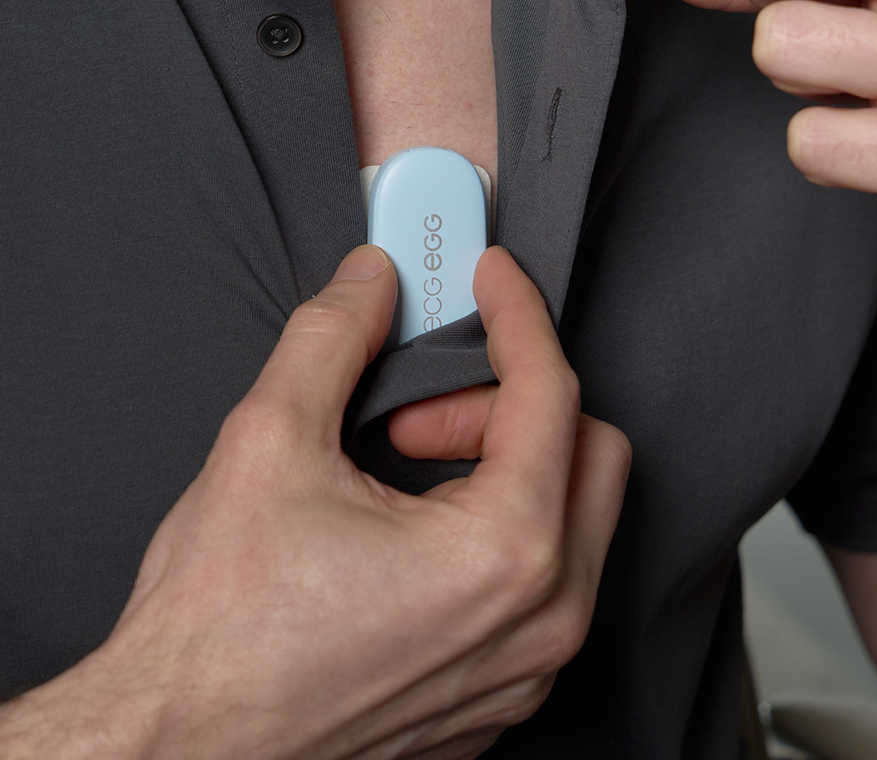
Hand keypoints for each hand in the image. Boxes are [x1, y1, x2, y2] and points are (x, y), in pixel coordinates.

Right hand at [2, 244, 629, 759]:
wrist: (171, 752)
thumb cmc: (216, 632)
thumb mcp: (269, 443)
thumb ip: (334, 337)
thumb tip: (372, 281)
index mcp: (502, 554)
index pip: (551, 391)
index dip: (517, 313)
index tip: (492, 279)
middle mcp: (539, 621)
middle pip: (590, 452)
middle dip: (512, 404)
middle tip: (421, 404)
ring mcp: (526, 668)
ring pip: (576, 516)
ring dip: (505, 464)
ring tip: (406, 463)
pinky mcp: (500, 691)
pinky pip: (546, 579)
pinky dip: (501, 526)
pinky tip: (418, 523)